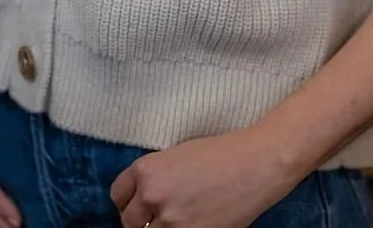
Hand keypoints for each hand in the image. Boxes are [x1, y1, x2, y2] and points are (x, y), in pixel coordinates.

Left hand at [110, 128, 293, 227]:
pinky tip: (189, 224)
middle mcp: (153, 196)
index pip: (118, 195)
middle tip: (153, 217)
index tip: (134, 205)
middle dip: (139, 219)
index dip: (126, 201)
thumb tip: (143, 198)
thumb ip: (155, 176)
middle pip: (128, 222)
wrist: (254, 165)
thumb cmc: (220, 153)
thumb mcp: (177, 155)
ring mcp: (171, 222)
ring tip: (174, 221)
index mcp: (147, 170)